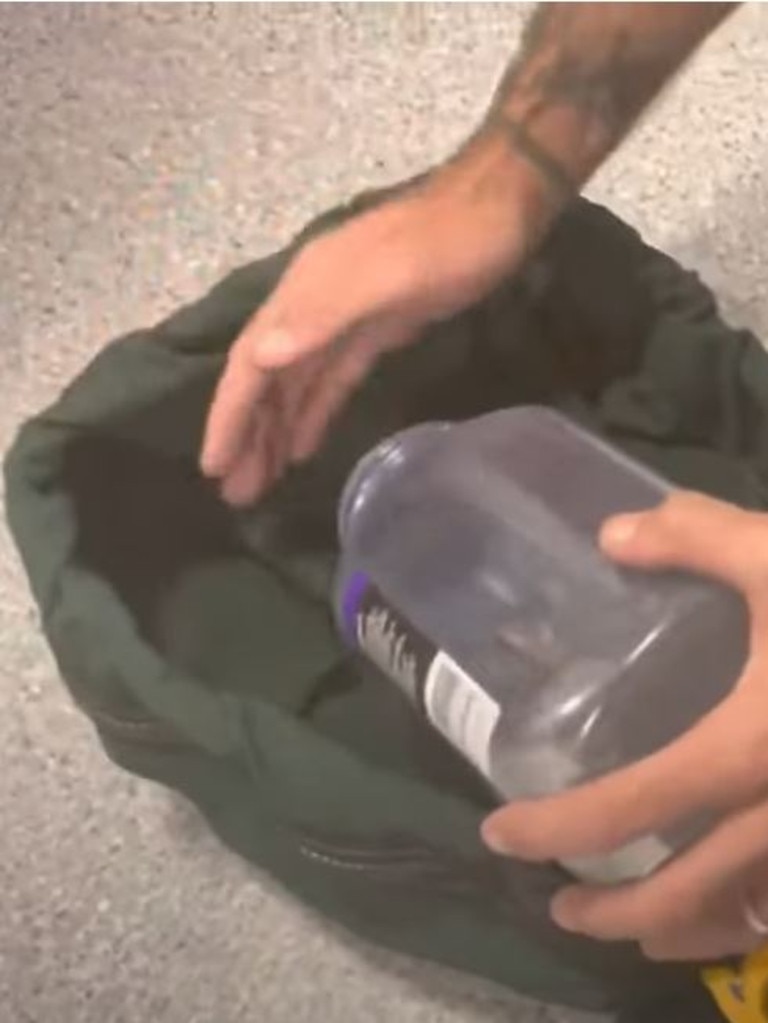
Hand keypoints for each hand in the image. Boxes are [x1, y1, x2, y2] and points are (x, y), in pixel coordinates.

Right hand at [200, 148, 549, 505]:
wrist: (501, 208)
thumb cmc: (448, 244)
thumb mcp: (389, 276)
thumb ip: (324, 314)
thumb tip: (261, 357)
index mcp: (304, 294)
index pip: (251, 362)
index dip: (230, 414)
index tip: (213, 465)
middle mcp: (311, 308)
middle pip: (266, 379)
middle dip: (247, 434)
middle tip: (235, 493)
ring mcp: (342, 320)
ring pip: (295, 385)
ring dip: (275, 432)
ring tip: (258, 483)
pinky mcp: (373, 331)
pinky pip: (331, 380)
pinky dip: (313, 414)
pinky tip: (301, 448)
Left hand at [482, 492, 767, 960]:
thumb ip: (695, 537)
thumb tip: (611, 535)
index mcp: (751, 750)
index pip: (629, 808)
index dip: (555, 828)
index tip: (500, 836)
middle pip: (687, 894)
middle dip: (617, 912)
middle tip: (563, 910)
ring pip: (756, 917)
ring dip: (690, 930)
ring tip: (645, 930)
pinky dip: (763, 913)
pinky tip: (748, 902)